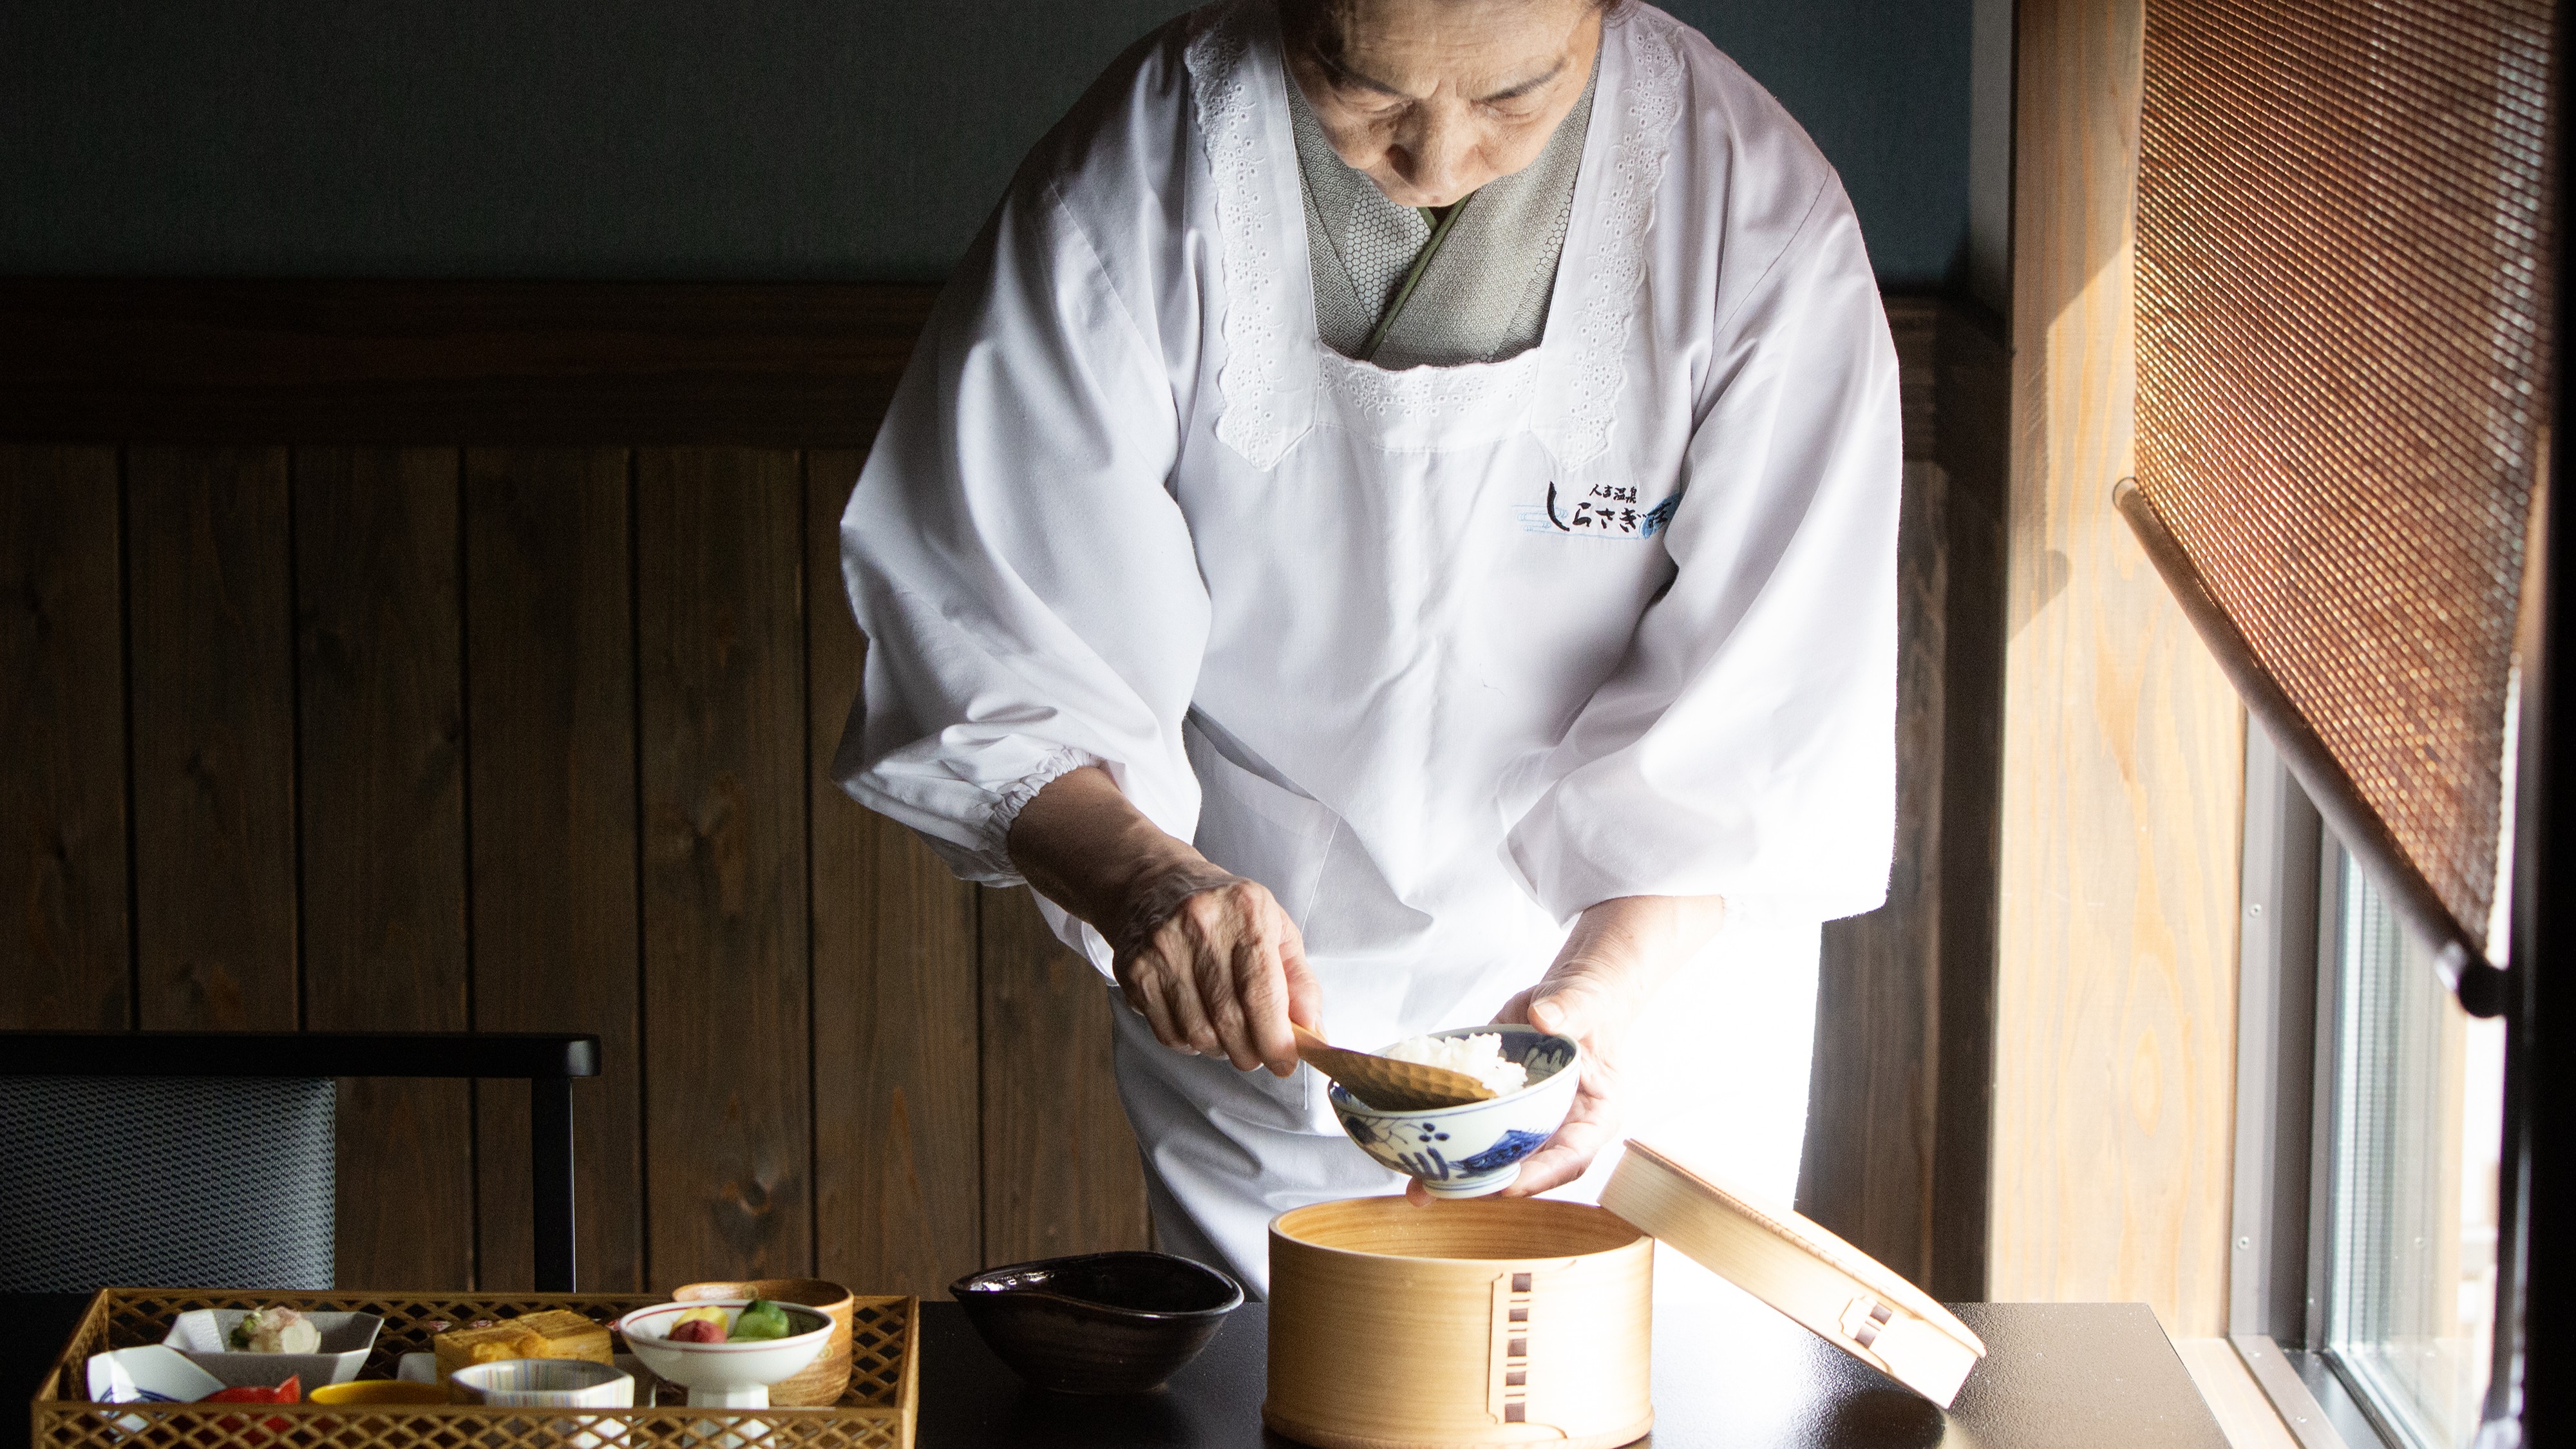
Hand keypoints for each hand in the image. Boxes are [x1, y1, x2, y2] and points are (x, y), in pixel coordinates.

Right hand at [1112, 862, 1322, 1077]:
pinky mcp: (1135, 971)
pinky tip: (1197, 1021)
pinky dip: (1189, 1042)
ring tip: (1227, 1034)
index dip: (1276, 1039)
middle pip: (1229, 1019)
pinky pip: (1168, 1033)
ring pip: (1197, 1033)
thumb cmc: (1227, 912)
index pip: (1261, 993)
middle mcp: (1200, 926)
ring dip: (1219, 1049)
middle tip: (1258, 1055)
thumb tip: (1313, 1035)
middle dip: (1250, 1052)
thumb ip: (1299, 983)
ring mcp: (1161, 949)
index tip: (1285, 1063)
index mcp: (1246, 911)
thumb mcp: (1275, 930)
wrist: (1155, 884)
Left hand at [1402, 951, 1643, 1202]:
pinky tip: (1409, 1152)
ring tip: (1419, 1189)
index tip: (1508, 1187)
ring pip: (1493, 1158)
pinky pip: (1470, 1128)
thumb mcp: (1585, 1004)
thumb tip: (1545, 1019)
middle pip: (1526, 1169)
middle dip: (1487, 1186)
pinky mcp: (1493, 1108)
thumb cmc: (1590, 1005)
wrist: (1564, 998)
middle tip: (1450, 1191)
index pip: (1570, 1158)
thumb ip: (1571, 1010)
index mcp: (1593, 1117)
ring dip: (1457, 1177)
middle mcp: (1557, 1129)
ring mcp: (1523, 1123)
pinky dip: (1442, 1139)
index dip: (1540, 1176)